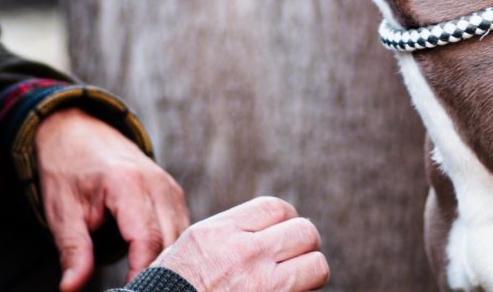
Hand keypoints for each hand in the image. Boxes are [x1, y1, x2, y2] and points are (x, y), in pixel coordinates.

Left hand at [33, 107, 188, 288]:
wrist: (78, 132)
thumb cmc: (68, 170)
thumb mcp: (62, 212)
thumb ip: (73, 252)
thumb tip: (71, 289)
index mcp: (127, 185)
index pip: (147, 240)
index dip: (141, 275)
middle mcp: (156, 183)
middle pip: (171, 241)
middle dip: (158, 273)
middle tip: (136, 290)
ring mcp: (168, 186)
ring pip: (181, 236)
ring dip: (167, 262)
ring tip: (145, 283)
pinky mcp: (172, 192)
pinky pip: (181, 227)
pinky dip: (171, 249)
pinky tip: (152, 266)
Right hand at [150, 196, 328, 291]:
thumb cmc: (175, 285)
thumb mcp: (196, 244)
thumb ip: (232, 231)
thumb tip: (270, 227)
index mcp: (223, 232)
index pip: (277, 208)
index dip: (287, 219)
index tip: (285, 233)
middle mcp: (246, 255)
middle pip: (304, 232)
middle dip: (304, 244)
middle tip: (295, 257)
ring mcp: (260, 286)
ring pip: (317, 265)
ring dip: (310, 272)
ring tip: (298, 278)